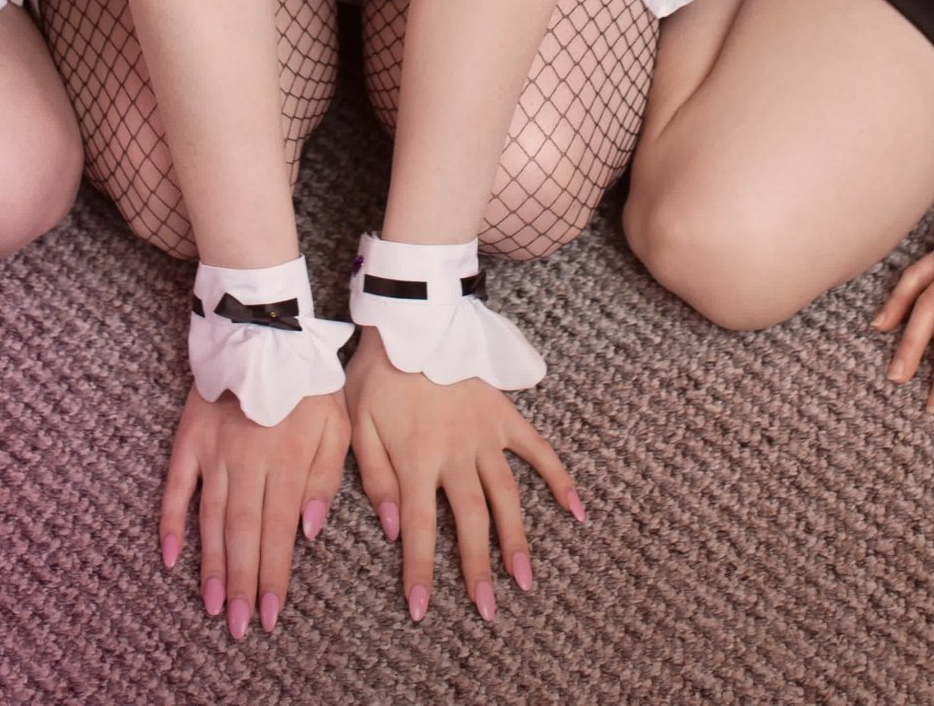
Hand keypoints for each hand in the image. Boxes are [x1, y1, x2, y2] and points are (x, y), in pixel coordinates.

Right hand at [159, 383, 347, 637]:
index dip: (273, 576)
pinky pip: (175, 486)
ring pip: (211, 519)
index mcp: (289, 461)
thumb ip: (325, 477)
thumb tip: (309, 531)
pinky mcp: (189, 438)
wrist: (265, 329)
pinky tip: (169, 556)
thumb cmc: (309, 381)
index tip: (269, 615)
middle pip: (243, 535)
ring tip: (210, 604)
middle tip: (236, 627)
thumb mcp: (338, 423)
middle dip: (240, 584)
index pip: (279, 532)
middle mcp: (248, 462)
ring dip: (210, 565)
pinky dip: (170, 521)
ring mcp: (214, 451)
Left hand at [344, 331, 582, 624]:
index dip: (420, 571)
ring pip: (507, 496)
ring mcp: (485, 435)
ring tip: (526, 579)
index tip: (422, 610)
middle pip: (471, 522)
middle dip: (478, 569)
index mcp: (415, 460)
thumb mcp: (356, 423)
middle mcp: (455, 454)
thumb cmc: (376, 374)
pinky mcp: (504, 415)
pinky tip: (577, 510)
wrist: (411, 321)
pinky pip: (537, 450)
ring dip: (517, 539)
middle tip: (488, 611)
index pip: (419, 530)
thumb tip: (393, 528)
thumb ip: (374, 477)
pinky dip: (559, 478)